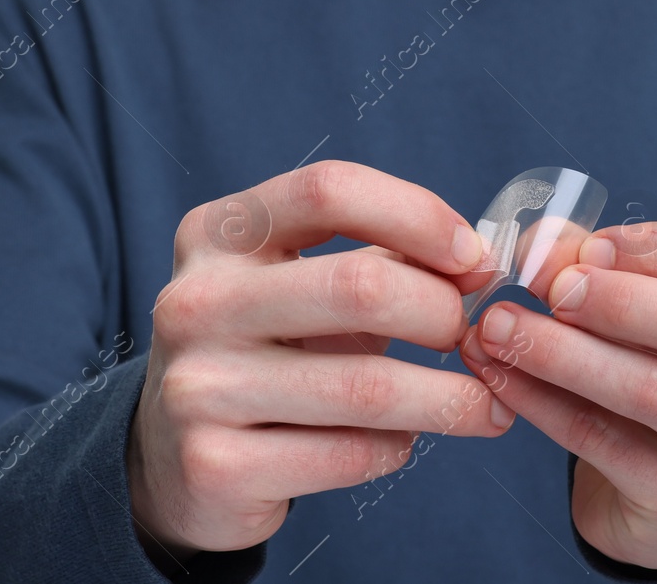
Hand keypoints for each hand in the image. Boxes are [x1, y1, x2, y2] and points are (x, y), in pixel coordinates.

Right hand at [128, 161, 512, 561]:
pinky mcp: (216, 466)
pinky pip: (348, 454)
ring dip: (447, 398)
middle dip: (441, 313)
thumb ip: (384, 257)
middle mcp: (197, 300)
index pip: (329, 190)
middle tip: (473, 339)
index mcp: (220, 232)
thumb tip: (477, 263)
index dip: (418, 214)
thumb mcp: (303, 282)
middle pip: (360, 285)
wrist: (175, 459)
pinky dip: (396, 448)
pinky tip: (401, 441)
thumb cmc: (268, 350)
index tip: (474, 258)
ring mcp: (198, 385)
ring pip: (366, 386)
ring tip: (481, 404)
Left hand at [457, 219, 656, 569]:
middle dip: (626, 300)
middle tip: (550, 288)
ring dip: (565, 352)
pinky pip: (606, 443)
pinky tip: (499, 375)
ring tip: (497, 326)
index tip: (588, 247)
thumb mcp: (645, 302)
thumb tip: (541, 246)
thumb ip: (598, 263)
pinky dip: (542, 402)